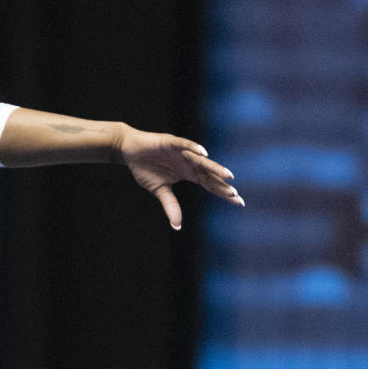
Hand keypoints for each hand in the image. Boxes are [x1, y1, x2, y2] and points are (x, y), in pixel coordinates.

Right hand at [118, 125, 242, 229]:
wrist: (129, 151)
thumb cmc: (144, 168)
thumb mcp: (159, 190)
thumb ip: (170, 205)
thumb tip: (177, 226)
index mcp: (189, 174)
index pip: (210, 184)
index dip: (223, 192)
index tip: (239, 202)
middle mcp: (189, 162)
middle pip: (209, 174)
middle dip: (222, 183)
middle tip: (235, 194)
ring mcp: (181, 152)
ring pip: (201, 160)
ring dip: (214, 167)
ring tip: (228, 175)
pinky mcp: (170, 142)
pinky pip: (184, 145)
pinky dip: (193, 147)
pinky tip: (203, 152)